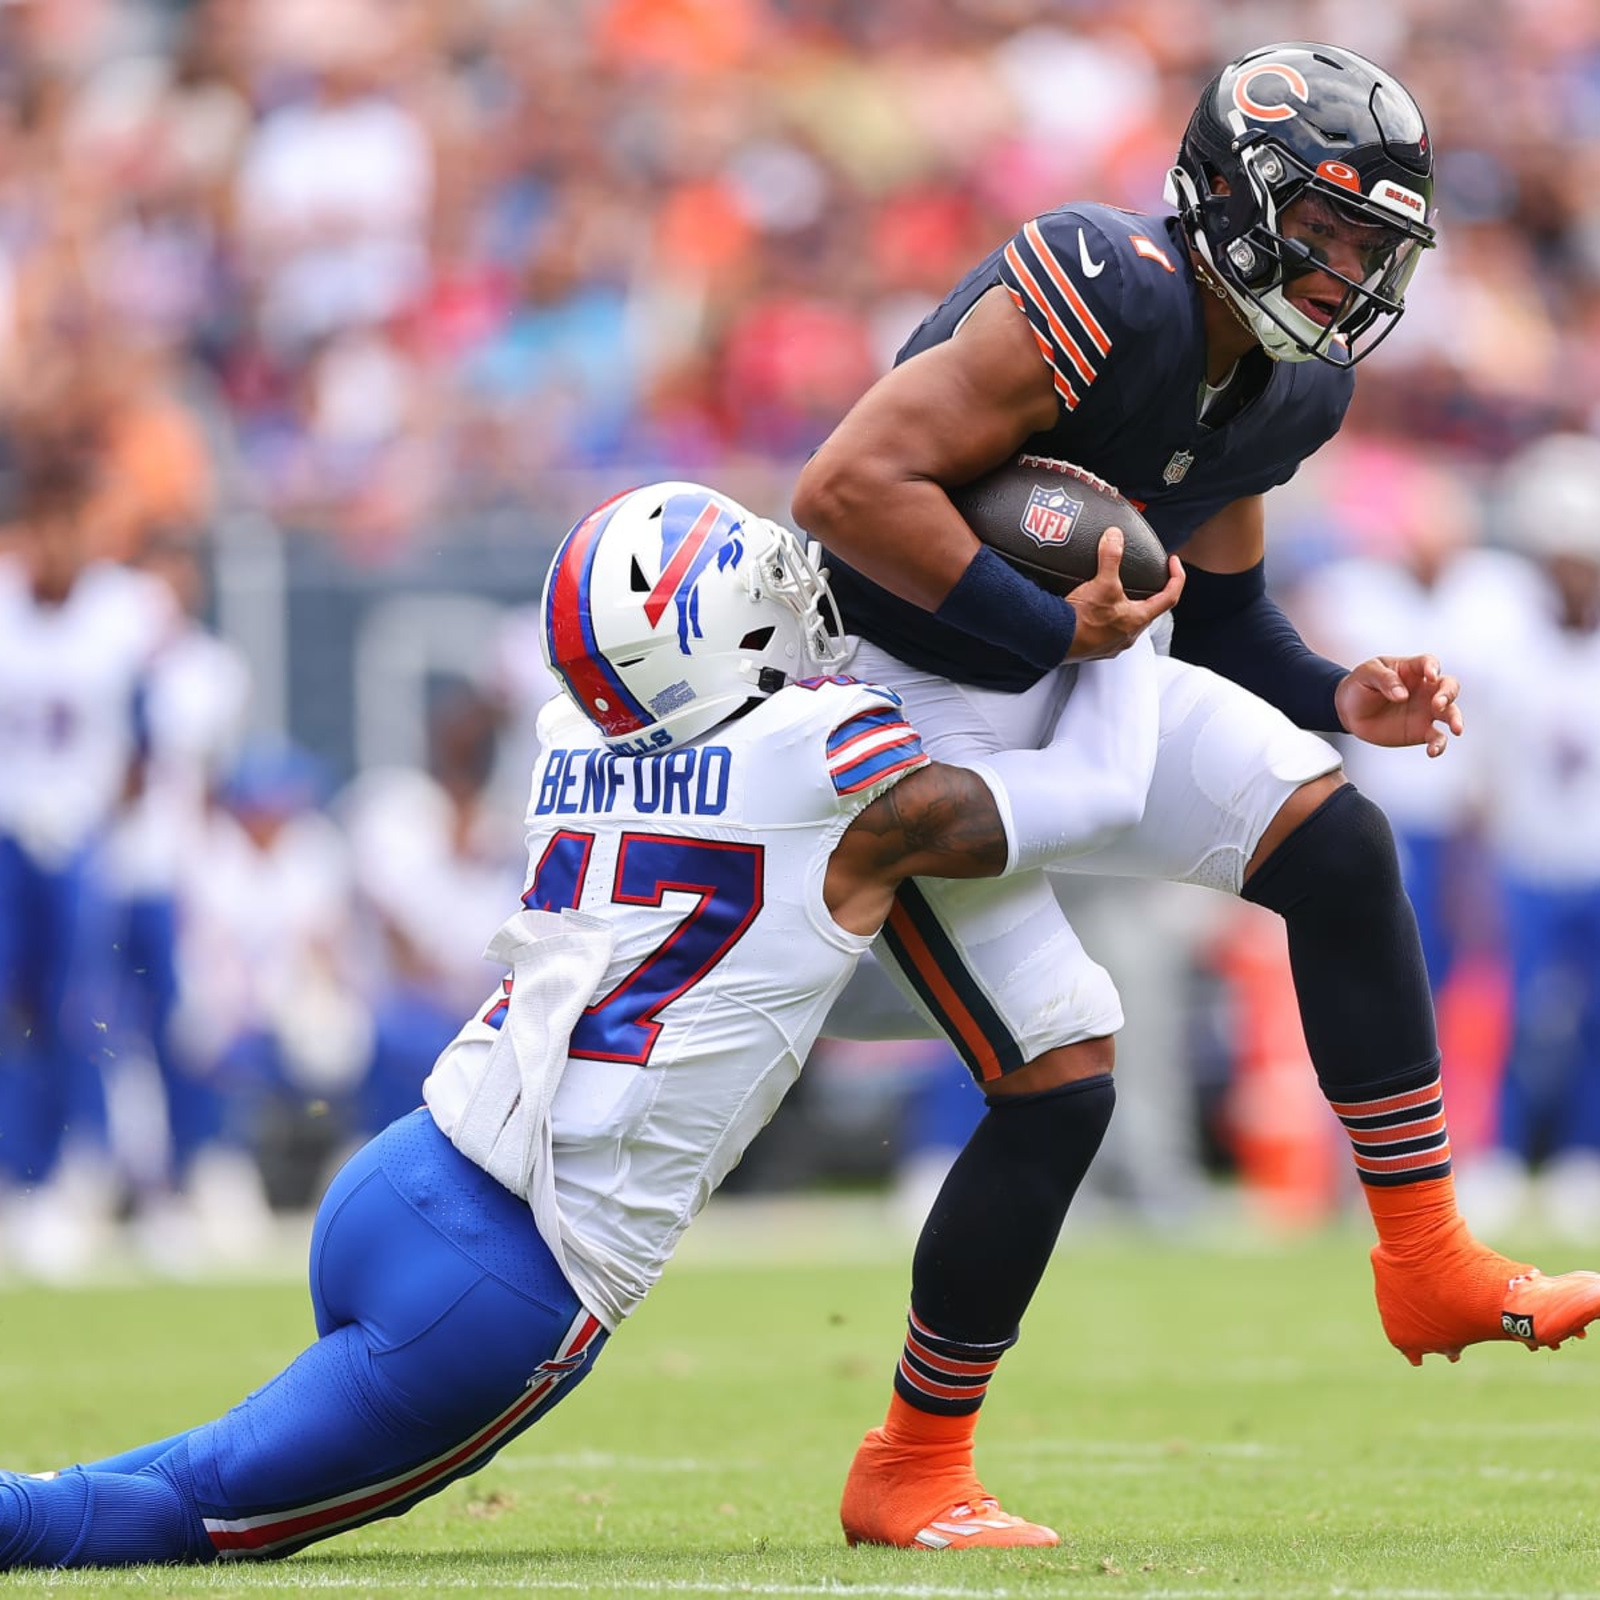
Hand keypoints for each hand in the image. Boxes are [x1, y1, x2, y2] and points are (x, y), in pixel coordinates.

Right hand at [1065, 528, 1185, 660]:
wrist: (1055, 640)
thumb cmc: (1082, 620)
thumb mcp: (1101, 583)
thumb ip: (1111, 557)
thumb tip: (1114, 536)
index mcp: (1138, 619)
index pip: (1170, 597)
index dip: (1177, 577)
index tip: (1174, 564)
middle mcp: (1130, 635)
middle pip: (1149, 612)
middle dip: (1151, 595)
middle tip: (1147, 580)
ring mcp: (1113, 644)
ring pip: (1128, 624)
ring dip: (1127, 609)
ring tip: (1118, 595)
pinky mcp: (1096, 649)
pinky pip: (1108, 633)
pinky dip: (1107, 621)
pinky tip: (1095, 613)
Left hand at [1334, 654, 1463, 756]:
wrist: (1349, 712)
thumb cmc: (1359, 686)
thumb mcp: (1366, 675)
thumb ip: (1384, 680)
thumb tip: (1402, 695)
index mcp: (1411, 670)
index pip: (1429, 663)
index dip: (1433, 667)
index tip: (1430, 676)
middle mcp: (1424, 689)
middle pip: (1449, 686)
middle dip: (1448, 694)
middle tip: (1438, 704)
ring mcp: (1425, 711)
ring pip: (1450, 712)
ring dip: (1455, 719)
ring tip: (1455, 729)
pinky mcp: (1421, 731)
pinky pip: (1437, 738)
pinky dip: (1439, 745)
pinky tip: (1433, 751)